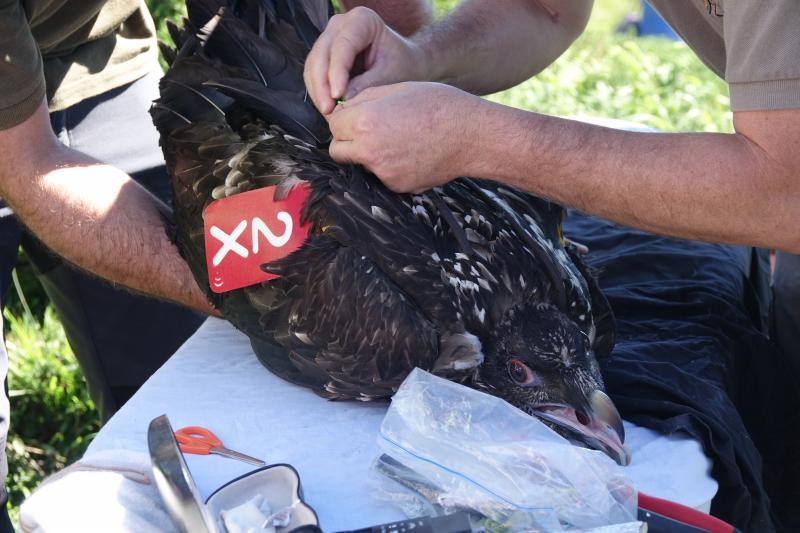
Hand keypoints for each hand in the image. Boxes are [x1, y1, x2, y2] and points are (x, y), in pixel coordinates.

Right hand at [304, 6, 428, 114]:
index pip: (342, 45)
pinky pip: (313, 74)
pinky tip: (328, 108)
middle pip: (321, 54)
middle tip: (328, 110)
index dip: (336, 72)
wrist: (405, 65)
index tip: (338, 96)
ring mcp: (329, 38)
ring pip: (313, 65)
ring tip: (329, 113)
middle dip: (322, 84)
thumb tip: (343, 100)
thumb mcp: (391, 75)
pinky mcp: (324, 55)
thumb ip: (368, 85)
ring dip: (317, 90)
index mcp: (363, 20)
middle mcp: (341, 24)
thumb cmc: (402, 66)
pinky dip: (318, 91)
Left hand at [327, 82, 483, 192]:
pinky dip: (389, 166)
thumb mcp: (397, 89)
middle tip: (367, 131)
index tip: (356, 116)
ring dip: (367, 154)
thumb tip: (344, 109)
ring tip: (395, 139)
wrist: (471, 136)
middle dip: (346, 141)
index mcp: (365, 122)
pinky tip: (410, 153)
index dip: (344, 119)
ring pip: (359, 164)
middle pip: (337, 150)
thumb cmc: (438, 105)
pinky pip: (382, 176)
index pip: (333, 124)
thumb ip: (364, 99)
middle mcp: (369, 151)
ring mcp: (383, 172)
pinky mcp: (397, 186)